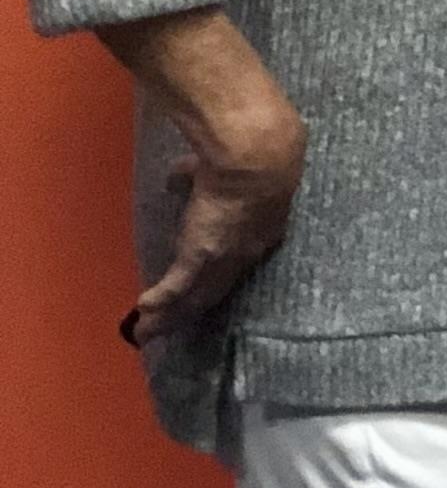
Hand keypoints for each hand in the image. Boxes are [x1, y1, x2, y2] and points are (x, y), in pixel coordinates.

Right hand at [127, 92, 307, 345]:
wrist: (257, 158)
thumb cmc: (250, 155)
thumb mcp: (226, 171)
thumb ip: (201, 176)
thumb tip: (180, 176)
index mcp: (262, 232)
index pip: (236, 264)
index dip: (218, 277)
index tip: (202, 289)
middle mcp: (246, 254)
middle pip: (215, 291)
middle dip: (189, 311)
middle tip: (168, 326)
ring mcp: (224, 259)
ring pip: (194, 298)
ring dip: (169, 317)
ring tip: (147, 332)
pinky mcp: (200, 257)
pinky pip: (176, 287)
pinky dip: (160, 301)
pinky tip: (143, 312)